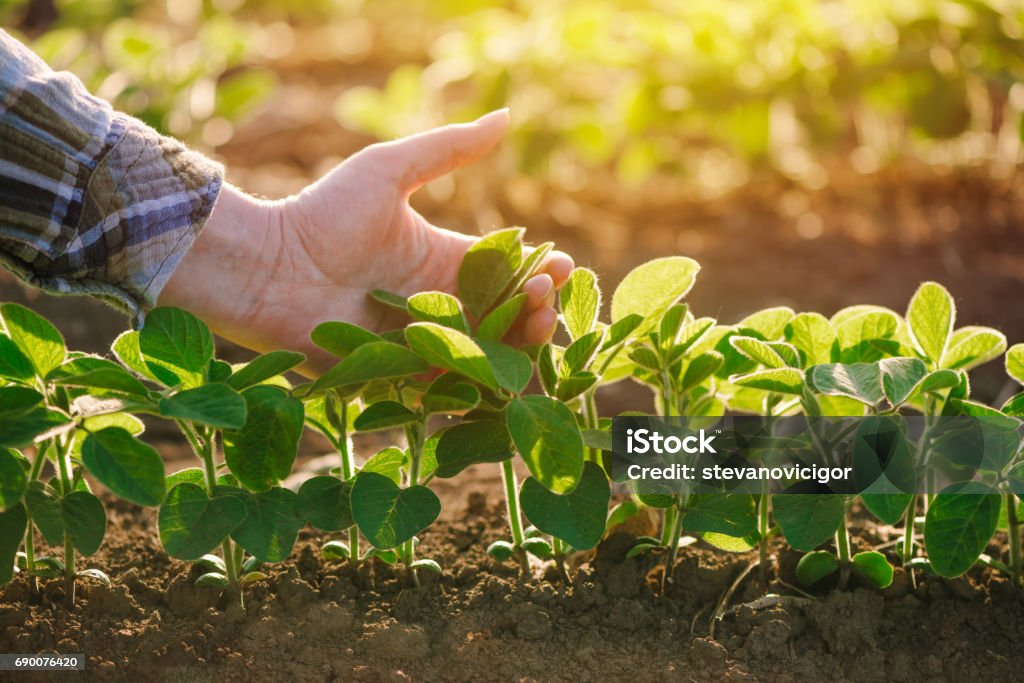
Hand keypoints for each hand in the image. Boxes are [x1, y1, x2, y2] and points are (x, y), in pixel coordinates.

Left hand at [162, 110, 572, 375]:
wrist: (269, 268)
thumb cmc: (323, 215)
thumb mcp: (388, 170)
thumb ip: (447, 149)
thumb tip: (506, 116)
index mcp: (443, 259)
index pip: (506, 270)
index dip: (539, 270)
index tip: (560, 265)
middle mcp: (439, 303)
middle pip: (506, 316)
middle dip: (536, 308)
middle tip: (545, 297)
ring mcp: (422, 341)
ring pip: (487, 352)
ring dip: (519, 344)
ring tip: (534, 325)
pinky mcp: (401, 375)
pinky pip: (449, 383)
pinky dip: (479, 378)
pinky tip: (502, 367)